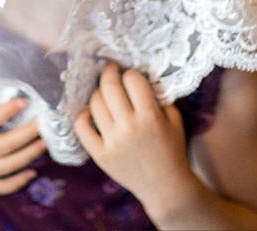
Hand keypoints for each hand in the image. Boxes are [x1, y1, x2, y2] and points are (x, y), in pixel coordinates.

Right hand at [0, 76, 46, 205]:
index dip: (6, 111)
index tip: (24, 100)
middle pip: (4, 146)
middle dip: (27, 133)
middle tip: (45, 122)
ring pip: (7, 167)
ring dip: (28, 155)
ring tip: (44, 143)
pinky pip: (1, 187)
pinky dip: (18, 182)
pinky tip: (32, 172)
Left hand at [74, 64, 201, 213]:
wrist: (165, 187)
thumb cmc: (172, 151)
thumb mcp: (174, 120)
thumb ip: (159, 98)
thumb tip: (140, 79)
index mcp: (150, 117)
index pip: (132, 80)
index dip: (130, 73)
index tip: (129, 75)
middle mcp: (129, 127)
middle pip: (109, 87)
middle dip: (109, 72)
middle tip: (110, 69)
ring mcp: (112, 141)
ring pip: (94, 104)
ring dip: (98, 94)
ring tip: (104, 94)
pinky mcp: (100, 155)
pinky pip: (82, 128)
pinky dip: (82, 115)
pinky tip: (89, 112)